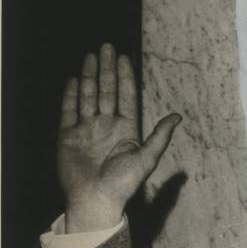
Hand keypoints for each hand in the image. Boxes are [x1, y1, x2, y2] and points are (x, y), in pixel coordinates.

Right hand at [57, 43, 181, 231]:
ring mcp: (87, 129)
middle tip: (106, 47)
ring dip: (89, 76)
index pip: (126, 97)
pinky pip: (69, 110)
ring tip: (91, 56)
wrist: (94, 200)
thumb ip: (160, 136)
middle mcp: (106, 126)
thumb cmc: (122, 184)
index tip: (123, 57)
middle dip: (106, 69)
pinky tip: (74, 79)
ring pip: (88, 96)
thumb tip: (178, 116)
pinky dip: (70, 94)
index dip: (125, 77)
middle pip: (106, 91)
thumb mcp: (146, 159)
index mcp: (126, 131)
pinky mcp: (68, 135)